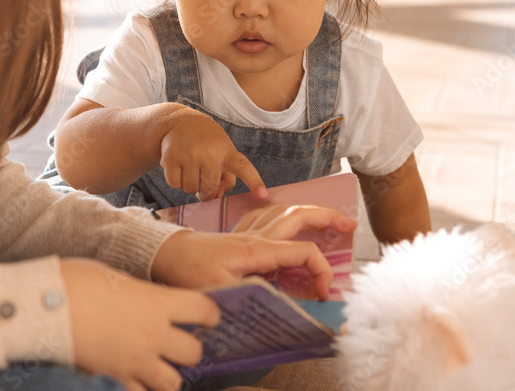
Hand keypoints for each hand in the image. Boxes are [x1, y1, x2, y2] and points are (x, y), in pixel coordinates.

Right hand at [61, 258, 218, 390]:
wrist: (44, 305)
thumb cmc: (75, 281)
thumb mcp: (116, 277)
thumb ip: (140, 294)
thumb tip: (147, 301)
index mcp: (156, 302)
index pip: (203, 310)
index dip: (208, 313)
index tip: (204, 316)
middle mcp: (153, 335)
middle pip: (194, 352)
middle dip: (188, 349)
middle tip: (175, 343)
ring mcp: (135, 362)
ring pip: (172, 383)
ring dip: (167, 375)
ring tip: (154, 367)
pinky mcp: (114, 379)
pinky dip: (138, 389)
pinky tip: (130, 379)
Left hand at [150, 205, 356, 298]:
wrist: (163, 254)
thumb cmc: (186, 270)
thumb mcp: (218, 289)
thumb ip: (250, 294)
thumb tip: (279, 301)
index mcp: (257, 249)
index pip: (303, 252)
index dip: (320, 271)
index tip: (321, 295)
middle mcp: (256, 236)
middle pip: (298, 216)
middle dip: (327, 217)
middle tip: (350, 224)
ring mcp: (247, 233)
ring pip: (285, 212)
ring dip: (309, 213)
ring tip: (331, 220)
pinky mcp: (239, 237)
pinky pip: (268, 218)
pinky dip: (285, 217)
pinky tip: (290, 223)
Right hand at [160, 107, 265, 200]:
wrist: (179, 122)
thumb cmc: (206, 144)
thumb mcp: (222, 153)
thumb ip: (225, 178)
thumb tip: (215, 196)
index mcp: (227, 151)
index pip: (243, 168)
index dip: (254, 182)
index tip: (263, 195)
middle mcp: (209, 152)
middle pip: (210, 187)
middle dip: (206, 192)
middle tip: (202, 183)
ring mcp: (189, 154)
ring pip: (190, 188)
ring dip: (190, 186)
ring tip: (190, 170)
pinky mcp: (170, 157)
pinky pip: (175, 184)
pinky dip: (176, 182)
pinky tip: (178, 168)